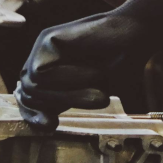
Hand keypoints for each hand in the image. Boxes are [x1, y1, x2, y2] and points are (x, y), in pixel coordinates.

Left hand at [17, 0, 162, 128]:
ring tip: (97, 88)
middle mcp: (42, 60)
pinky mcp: (47, 38)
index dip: (33, 116)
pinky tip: (90, 70)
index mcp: (49, 75)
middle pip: (27, 95)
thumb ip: (64, 105)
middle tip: (96, 100)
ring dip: (68, 94)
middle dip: (58, 104)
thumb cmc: (118, 67)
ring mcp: (42, 48)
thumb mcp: (89, 95)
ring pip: (32, 86)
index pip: (27, 100)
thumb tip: (43, 125)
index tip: (51, 125)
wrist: (135, 37)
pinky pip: (40, 72)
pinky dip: (66, 78)